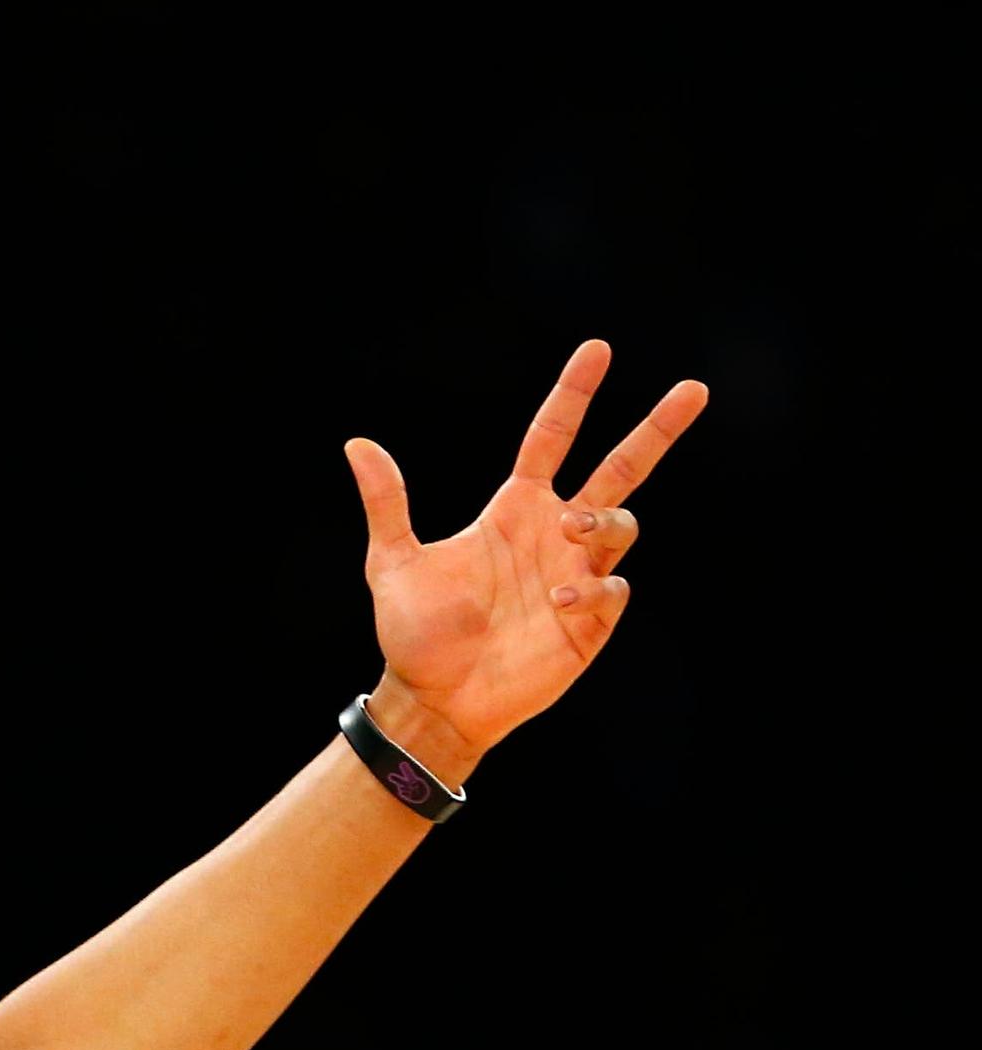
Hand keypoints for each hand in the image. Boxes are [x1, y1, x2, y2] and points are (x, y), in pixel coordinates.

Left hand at [345, 341, 708, 774]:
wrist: (433, 699)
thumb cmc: (415, 632)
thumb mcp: (393, 562)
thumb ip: (388, 503)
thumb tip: (357, 444)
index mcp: (514, 510)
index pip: (552, 438)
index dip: (574, 395)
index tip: (597, 350)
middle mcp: (554, 534)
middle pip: (618, 469)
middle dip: (655, 430)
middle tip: (692, 389)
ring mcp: (577, 575)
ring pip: (620, 523)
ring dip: (602, 519)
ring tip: (568, 530)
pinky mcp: (591, 622)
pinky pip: (614, 590)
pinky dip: (596, 589)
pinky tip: (560, 603)